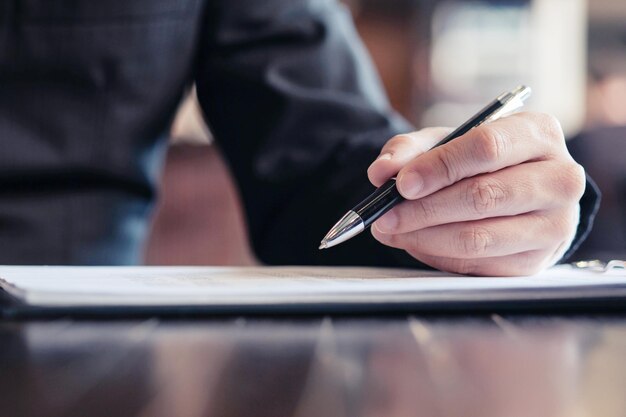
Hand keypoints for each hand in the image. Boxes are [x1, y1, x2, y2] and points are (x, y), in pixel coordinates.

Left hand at [367, 113, 585, 275]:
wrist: (523, 194)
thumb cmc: (482, 162)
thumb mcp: (447, 142)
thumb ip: (411, 150)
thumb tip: (382, 171)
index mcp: (538, 134)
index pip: (487, 147)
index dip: (439, 167)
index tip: (402, 183)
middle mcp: (559, 179)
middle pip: (483, 196)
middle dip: (424, 209)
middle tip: (385, 215)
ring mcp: (554, 225)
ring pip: (479, 238)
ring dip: (424, 237)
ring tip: (391, 230)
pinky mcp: (537, 262)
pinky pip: (478, 265)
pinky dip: (437, 255)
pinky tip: (416, 242)